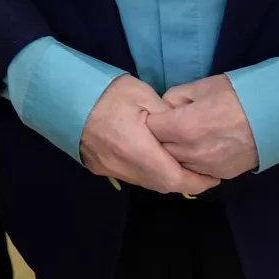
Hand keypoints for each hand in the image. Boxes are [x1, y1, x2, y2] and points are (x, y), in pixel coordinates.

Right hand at [78, 74, 215, 195]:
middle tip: (204, 174)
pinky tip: (159, 161)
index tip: (213, 178)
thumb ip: (168, 116)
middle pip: (161, 185)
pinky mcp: (101, 168)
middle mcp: (123, 166)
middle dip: (185, 182)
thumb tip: (184, 131)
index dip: (196, 182)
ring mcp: (110, 170)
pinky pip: (133, 177)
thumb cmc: (107, 93)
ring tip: (185, 167)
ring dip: (167, 178)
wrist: (65, 98)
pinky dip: (150, 173)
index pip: (173, 178)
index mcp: (136, 149)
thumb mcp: (143, 95)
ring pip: (147, 183)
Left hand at [150, 74, 259, 181]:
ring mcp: (205, 166)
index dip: (153, 120)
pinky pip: (196, 172)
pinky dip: (193, 163)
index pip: (151, 128)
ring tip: (185, 138)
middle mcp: (191, 151)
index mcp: (183, 126)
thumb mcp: (203, 87)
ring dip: (175, 154)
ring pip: (176, 164)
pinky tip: (200, 150)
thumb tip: (163, 108)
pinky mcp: (220, 174)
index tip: (159, 115)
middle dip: (160, 138)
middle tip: (169, 127)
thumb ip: (175, 97)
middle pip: (159, 150)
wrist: (275, 114)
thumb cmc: (239, 95)